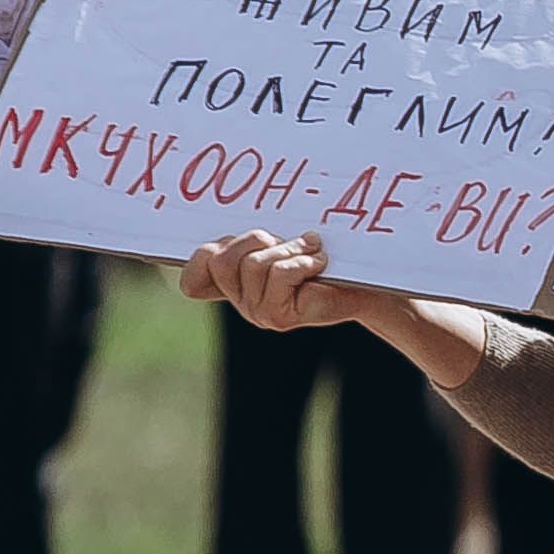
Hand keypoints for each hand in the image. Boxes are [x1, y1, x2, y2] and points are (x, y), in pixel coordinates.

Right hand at [177, 229, 370, 332]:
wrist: (361, 285)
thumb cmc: (320, 260)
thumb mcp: (280, 244)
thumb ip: (251, 243)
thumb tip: (222, 236)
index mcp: (235, 286)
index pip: (192, 281)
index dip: (201, 259)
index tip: (231, 242)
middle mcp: (241, 303)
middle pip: (221, 260)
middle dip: (255, 240)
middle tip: (285, 242)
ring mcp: (257, 313)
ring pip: (253, 265)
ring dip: (288, 249)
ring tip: (311, 251)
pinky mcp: (279, 317)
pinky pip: (278, 274)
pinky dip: (303, 261)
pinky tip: (319, 264)